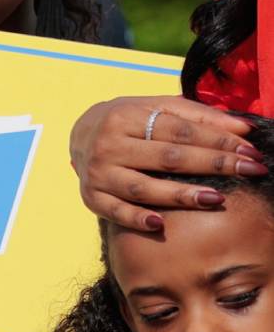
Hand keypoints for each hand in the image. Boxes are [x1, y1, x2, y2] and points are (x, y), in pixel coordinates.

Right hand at [71, 96, 262, 232]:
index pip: (181, 131)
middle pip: (168, 158)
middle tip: (249, 171)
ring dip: (180, 195)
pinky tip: (160, 224)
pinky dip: (136, 218)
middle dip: (213, 164)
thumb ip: (200, 116)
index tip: (251, 152)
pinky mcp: (90, 197)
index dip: (218, 141)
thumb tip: (243, 130)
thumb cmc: (130, 121)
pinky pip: (115, 211)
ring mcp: (98, 173)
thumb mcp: (159, 107)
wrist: (80, 133)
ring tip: (214, 198)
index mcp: (127, 117)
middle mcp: (109, 145)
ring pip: (143, 187)